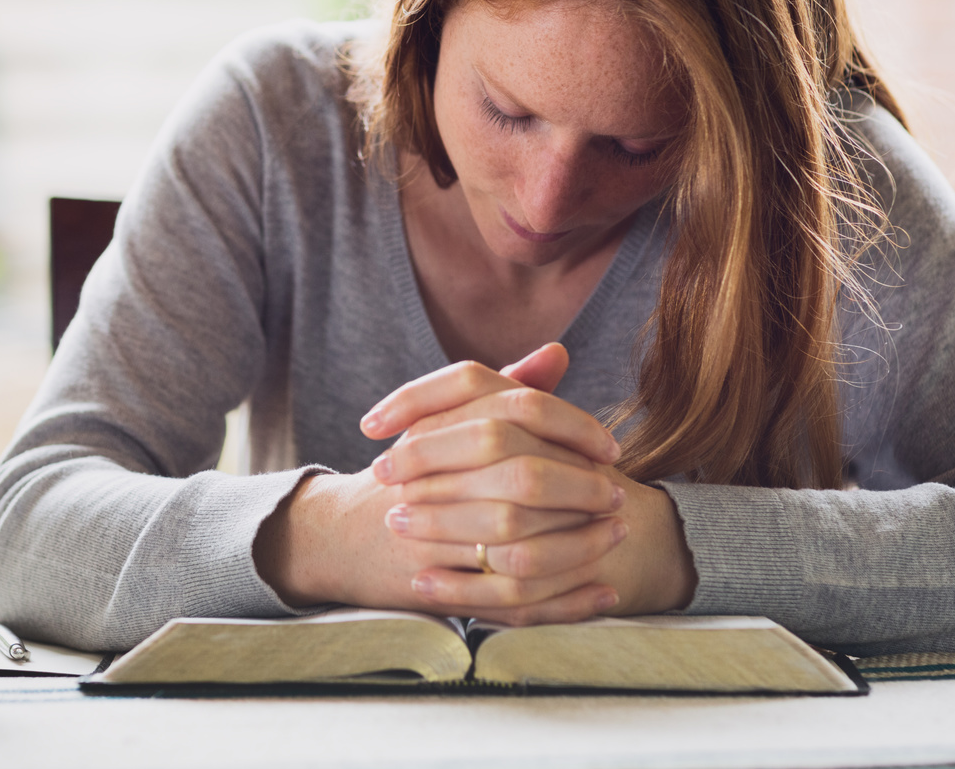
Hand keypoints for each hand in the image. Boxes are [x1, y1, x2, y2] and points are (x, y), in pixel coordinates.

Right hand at [254, 348, 663, 621]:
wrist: (337, 535)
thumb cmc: (406, 474)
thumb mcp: (443, 422)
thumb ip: (503, 389)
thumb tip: (557, 353)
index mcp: (435, 426)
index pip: (516, 413)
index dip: (571, 427)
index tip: (607, 445)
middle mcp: (428, 478)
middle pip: (521, 479)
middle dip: (579, 488)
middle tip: (617, 493)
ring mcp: (429, 536)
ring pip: (519, 546)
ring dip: (579, 544)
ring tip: (616, 536)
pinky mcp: (435, 586)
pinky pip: (511, 601)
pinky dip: (566, 601)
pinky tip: (603, 593)